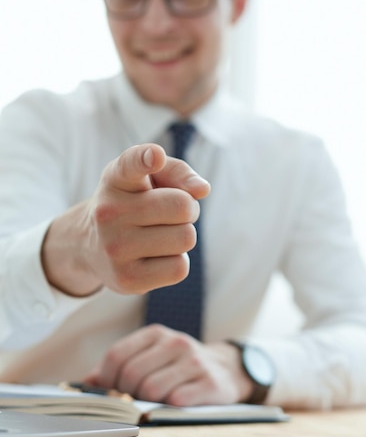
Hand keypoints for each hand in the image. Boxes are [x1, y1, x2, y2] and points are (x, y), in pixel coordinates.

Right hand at [41, 143, 209, 296]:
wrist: (93, 244)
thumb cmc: (136, 201)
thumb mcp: (151, 177)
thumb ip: (179, 172)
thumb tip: (202, 189)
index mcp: (117, 178)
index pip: (131, 164)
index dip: (146, 158)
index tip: (155, 157)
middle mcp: (109, 211)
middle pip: (183, 206)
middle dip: (188, 209)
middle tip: (170, 214)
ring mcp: (115, 247)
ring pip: (185, 238)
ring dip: (183, 236)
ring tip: (161, 234)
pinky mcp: (126, 279)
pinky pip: (179, 268)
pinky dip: (177, 261)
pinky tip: (156, 256)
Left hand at [83, 325, 253, 405]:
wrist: (225, 369)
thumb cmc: (177, 366)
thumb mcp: (150, 357)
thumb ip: (118, 367)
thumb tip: (86, 383)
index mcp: (156, 333)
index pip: (117, 355)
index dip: (106, 380)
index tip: (110, 393)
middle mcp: (175, 342)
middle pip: (132, 375)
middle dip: (126, 395)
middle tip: (132, 402)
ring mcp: (194, 361)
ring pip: (152, 390)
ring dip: (148, 403)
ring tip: (154, 402)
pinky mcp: (210, 382)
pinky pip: (176, 401)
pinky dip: (168, 408)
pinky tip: (173, 404)